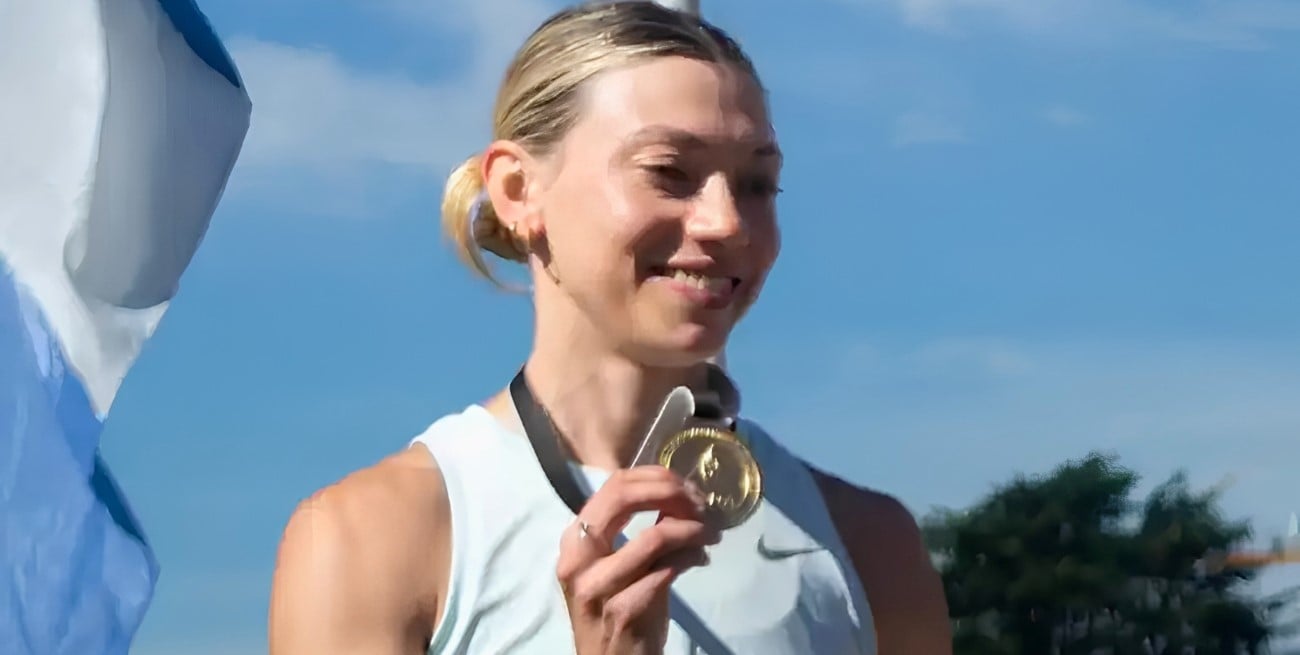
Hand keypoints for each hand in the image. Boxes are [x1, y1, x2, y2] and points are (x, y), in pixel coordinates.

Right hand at [556, 466, 719, 654]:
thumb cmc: (617, 608)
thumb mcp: (618, 565)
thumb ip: (638, 530)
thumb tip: (678, 494)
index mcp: (574, 540)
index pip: (613, 485)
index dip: (656, 477)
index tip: (686, 485)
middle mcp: (577, 559)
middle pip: (624, 498)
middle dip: (671, 492)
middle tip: (701, 503)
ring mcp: (598, 586)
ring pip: (654, 536)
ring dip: (692, 530)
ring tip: (710, 534)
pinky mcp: (624, 609)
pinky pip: (667, 569)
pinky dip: (691, 558)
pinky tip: (700, 559)